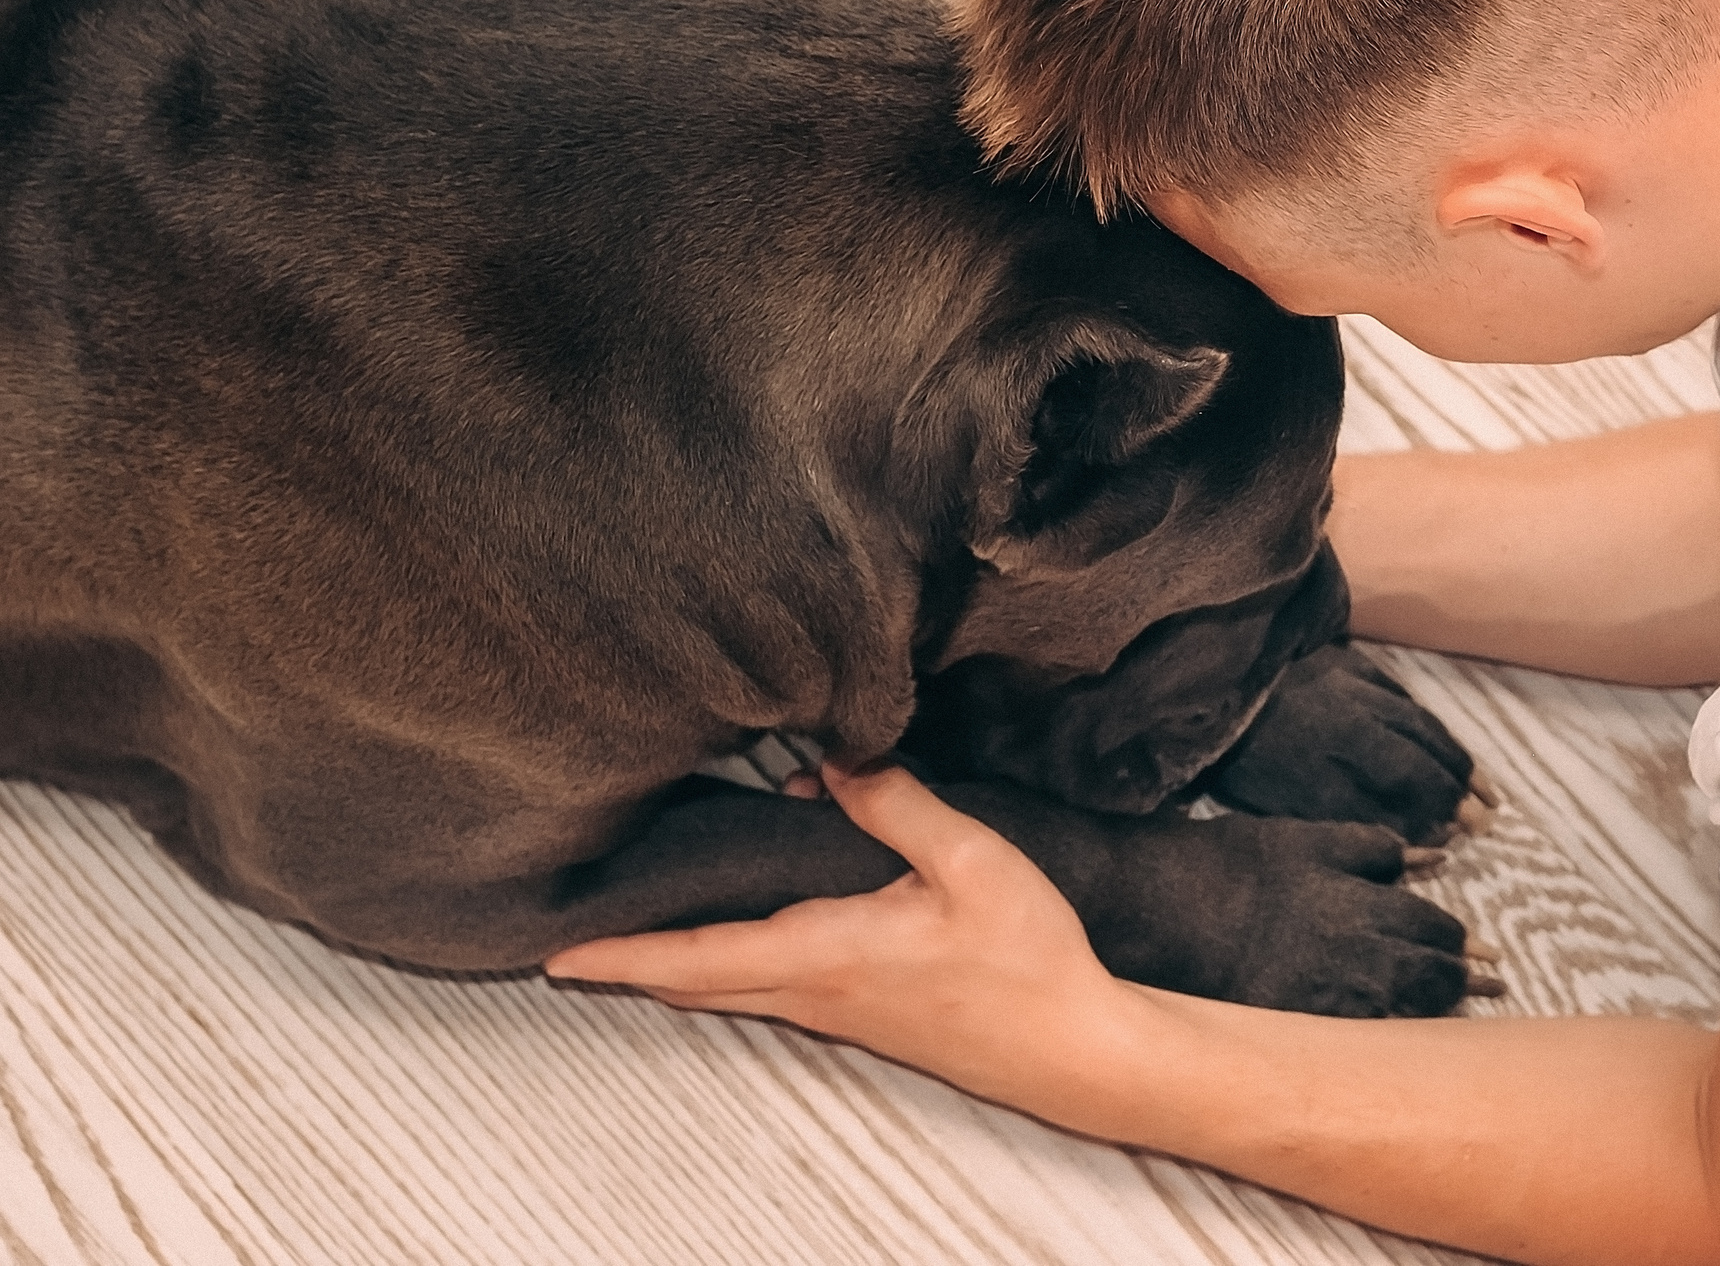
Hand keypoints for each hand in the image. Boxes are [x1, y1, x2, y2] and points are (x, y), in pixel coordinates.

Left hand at [545, 764, 1137, 1108]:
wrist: (1074, 1047)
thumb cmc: (1027, 959)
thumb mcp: (970, 859)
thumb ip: (896, 804)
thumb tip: (832, 761)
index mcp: (827, 952)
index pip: (697, 956)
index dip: (622, 953)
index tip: (557, 954)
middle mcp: (818, 991)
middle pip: (699, 981)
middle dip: (632, 961)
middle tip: (574, 941)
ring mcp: (841, 1012)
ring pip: (734, 988)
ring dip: (680, 963)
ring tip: (639, 932)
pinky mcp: (869, 1016)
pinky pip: (776, 988)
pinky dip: (733, 965)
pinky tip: (749, 936)